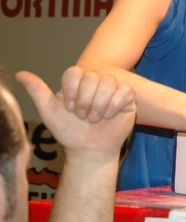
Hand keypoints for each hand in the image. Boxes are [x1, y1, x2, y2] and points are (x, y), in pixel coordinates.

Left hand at [15, 66, 135, 158]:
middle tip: (84, 116)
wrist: (89, 150)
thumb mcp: (50, 112)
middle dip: (85, 101)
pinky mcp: (127, 97)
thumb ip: (37, 92)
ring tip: (95, 118)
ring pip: (108, 82)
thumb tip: (20, 74)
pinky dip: (114, 106)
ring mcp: (113, 88)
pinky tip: (109, 116)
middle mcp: (96, 81)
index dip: (71, 91)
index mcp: (78, 82)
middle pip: (92, 77)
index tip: (70, 108)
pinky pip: (124, 92)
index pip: (74, 72)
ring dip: (99, 105)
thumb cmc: (70, 132)